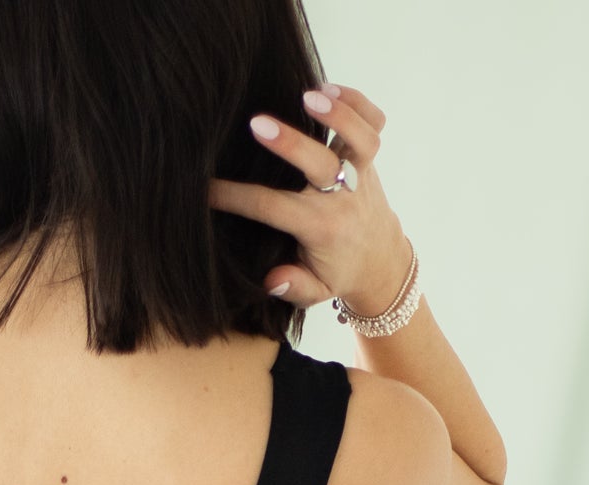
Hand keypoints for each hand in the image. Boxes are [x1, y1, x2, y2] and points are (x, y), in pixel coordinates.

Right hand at [209, 83, 412, 320]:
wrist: (382, 265)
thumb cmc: (338, 274)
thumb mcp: (314, 291)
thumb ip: (294, 287)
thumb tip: (272, 280)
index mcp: (320, 229)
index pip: (272, 208)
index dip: (235, 197)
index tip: (206, 187)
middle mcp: (342, 198)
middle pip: (319, 165)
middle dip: (290, 144)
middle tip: (257, 124)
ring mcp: (359, 175)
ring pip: (360, 140)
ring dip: (339, 113)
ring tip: (310, 95)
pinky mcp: (369, 160)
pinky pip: (375, 123)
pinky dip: (359, 102)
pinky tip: (331, 89)